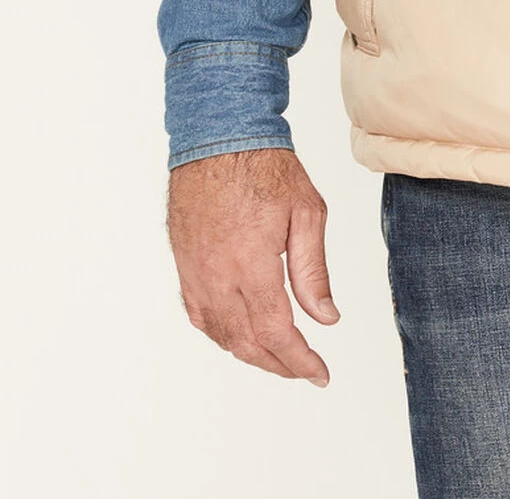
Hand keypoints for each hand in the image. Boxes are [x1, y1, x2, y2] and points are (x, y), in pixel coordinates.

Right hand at [167, 148, 338, 384]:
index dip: (299, 361)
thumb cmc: (265, 166)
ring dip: (250, 353)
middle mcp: (217, 276)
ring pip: (221, 334)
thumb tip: (326, 318)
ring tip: (279, 356)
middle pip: (247, 343)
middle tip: (305, 369)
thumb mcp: (307, 212)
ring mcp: (195, 273)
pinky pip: (199, 315)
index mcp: (251, 264)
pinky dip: (222, 334)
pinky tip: (240, 334)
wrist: (219, 136)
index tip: (319, 374)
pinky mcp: (183, 265)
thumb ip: (314, 271)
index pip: (276, 332)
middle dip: (279, 364)